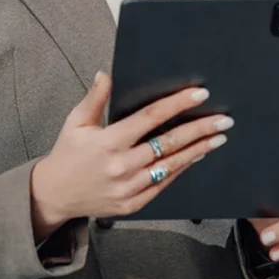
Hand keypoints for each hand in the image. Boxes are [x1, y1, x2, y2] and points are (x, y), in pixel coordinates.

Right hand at [29, 71, 232, 238]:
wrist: (55, 193)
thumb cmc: (68, 153)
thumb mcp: (76, 121)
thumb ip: (94, 98)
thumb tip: (106, 74)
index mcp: (108, 141)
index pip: (150, 118)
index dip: (176, 104)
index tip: (198, 95)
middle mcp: (121, 165)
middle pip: (168, 143)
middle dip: (199, 129)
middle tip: (223, 119)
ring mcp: (129, 187)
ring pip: (171, 166)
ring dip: (198, 150)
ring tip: (218, 137)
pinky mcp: (133, 204)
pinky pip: (164, 185)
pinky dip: (182, 169)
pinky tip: (196, 157)